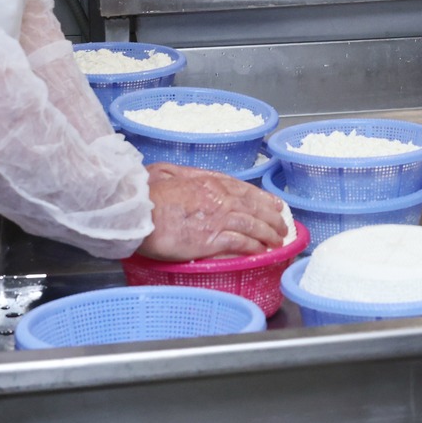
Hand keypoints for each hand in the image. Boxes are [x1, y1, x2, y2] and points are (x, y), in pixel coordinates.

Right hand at [137, 164, 289, 260]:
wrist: (139, 211)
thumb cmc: (148, 193)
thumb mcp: (167, 172)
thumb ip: (184, 174)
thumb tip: (188, 177)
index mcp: (209, 181)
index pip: (245, 189)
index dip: (262, 198)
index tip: (274, 205)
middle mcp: (220, 198)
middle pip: (254, 207)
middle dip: (271, 218)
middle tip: (282, 226)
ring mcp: (218, 219)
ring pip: (253, 225)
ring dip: (268, 234)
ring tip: (278, 241)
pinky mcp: (212, 240)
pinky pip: (240, 243)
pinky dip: (254, 246)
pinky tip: (261, 251)